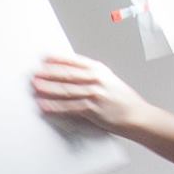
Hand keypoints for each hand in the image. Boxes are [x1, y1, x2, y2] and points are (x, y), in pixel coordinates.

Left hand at [31, 53, 153, 135]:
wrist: (137, 116)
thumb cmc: (123, 100)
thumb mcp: (109, 81)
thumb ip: (92, 76)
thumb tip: (71, 73)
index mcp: (100, 70)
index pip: (75, 61)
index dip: (58, 59)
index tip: (44, 57)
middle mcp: (97, 80)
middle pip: (68, 75)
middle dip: (49, 73)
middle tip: (35, 73)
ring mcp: (95, 94)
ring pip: (66, 90)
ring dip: (48, 89)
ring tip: (35, 87)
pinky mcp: (93, 110)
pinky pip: (69, 108)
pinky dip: (55, 107)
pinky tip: (45, 106)